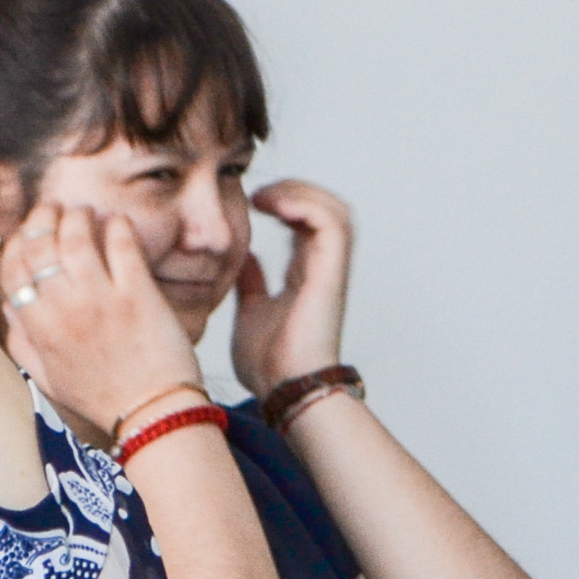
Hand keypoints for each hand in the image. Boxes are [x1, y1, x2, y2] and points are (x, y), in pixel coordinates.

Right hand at [0, 206, 204, 438]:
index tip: (28, 233)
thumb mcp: (47, 380)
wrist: (152, 416)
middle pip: (39, 245)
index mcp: (39, 330)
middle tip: (55, 210)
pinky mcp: (138, 294)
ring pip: (76, 236)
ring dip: (78, 216)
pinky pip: (122, 244)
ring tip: (85, 213)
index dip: (16, 243)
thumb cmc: (103, 400)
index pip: (12, 270)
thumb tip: (9, 307)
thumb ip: (23, 344)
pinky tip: (119, 224)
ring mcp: (101, 300)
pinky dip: (117, 226)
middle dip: (43, 219)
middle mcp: (64, 310)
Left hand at [231, 180, 353, 395]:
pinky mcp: (330, 272)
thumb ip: (251, 284)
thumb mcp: (249, 312)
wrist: (283, 389)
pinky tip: (273, 205)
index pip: (305, 222)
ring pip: (335, 209)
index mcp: (304, 275)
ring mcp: (329, 269)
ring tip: (268, 195)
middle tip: (260, 192)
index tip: (251, 201)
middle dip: (295, 189)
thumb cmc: (269, 365)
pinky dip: (305, 204)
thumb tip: (243, 259)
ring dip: (302, 192)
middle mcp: (322, 268)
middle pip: (325, 208)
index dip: (283, 201)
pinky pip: (331, 222)